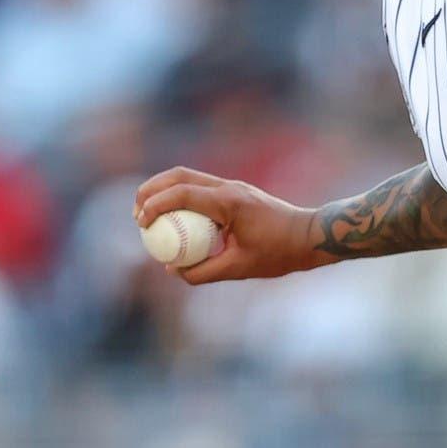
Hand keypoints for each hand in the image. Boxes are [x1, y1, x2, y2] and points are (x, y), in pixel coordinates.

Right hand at [131, 167, 317, 284]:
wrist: (309, 237)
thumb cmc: (279, 253)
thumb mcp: (239, 268)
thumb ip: (203, 272)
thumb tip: (173, 270)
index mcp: (229, 202)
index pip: (182, 194)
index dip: (154, 205)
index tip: (141, 224)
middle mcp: (228, 187)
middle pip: (178, 175)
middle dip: (151, 190)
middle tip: (136, 214)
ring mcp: (232, 186)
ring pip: (188, 176)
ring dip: (164, 190)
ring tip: (148, 214)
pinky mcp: (235, 192)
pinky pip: (200, 187)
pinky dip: (181, 197)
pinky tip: (174, 218)